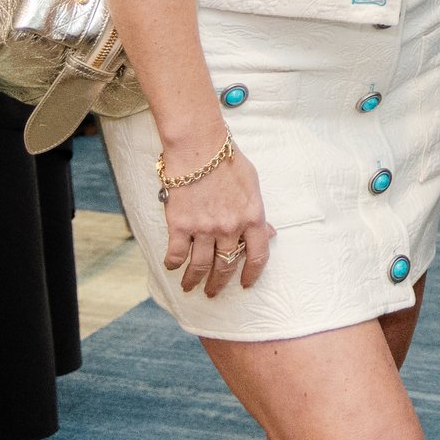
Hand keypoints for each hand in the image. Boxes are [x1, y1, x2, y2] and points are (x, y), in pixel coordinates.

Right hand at [160, 135, 272, 298]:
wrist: (199, 147)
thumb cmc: (228, 161)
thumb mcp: (253, 185)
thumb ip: (257, 212)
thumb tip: (268, 233)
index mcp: (252, 217)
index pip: (258, 255)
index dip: (252, 273)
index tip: (245, 284)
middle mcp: (230, 227)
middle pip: (225, 265)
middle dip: (218, 283)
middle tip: (212, 292)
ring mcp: (205, 228)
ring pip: (199, 266)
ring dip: (193, 280)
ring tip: (189, 287)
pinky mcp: (181, 225)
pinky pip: (176, 254)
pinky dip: (173, 264)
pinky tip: (172, 266)